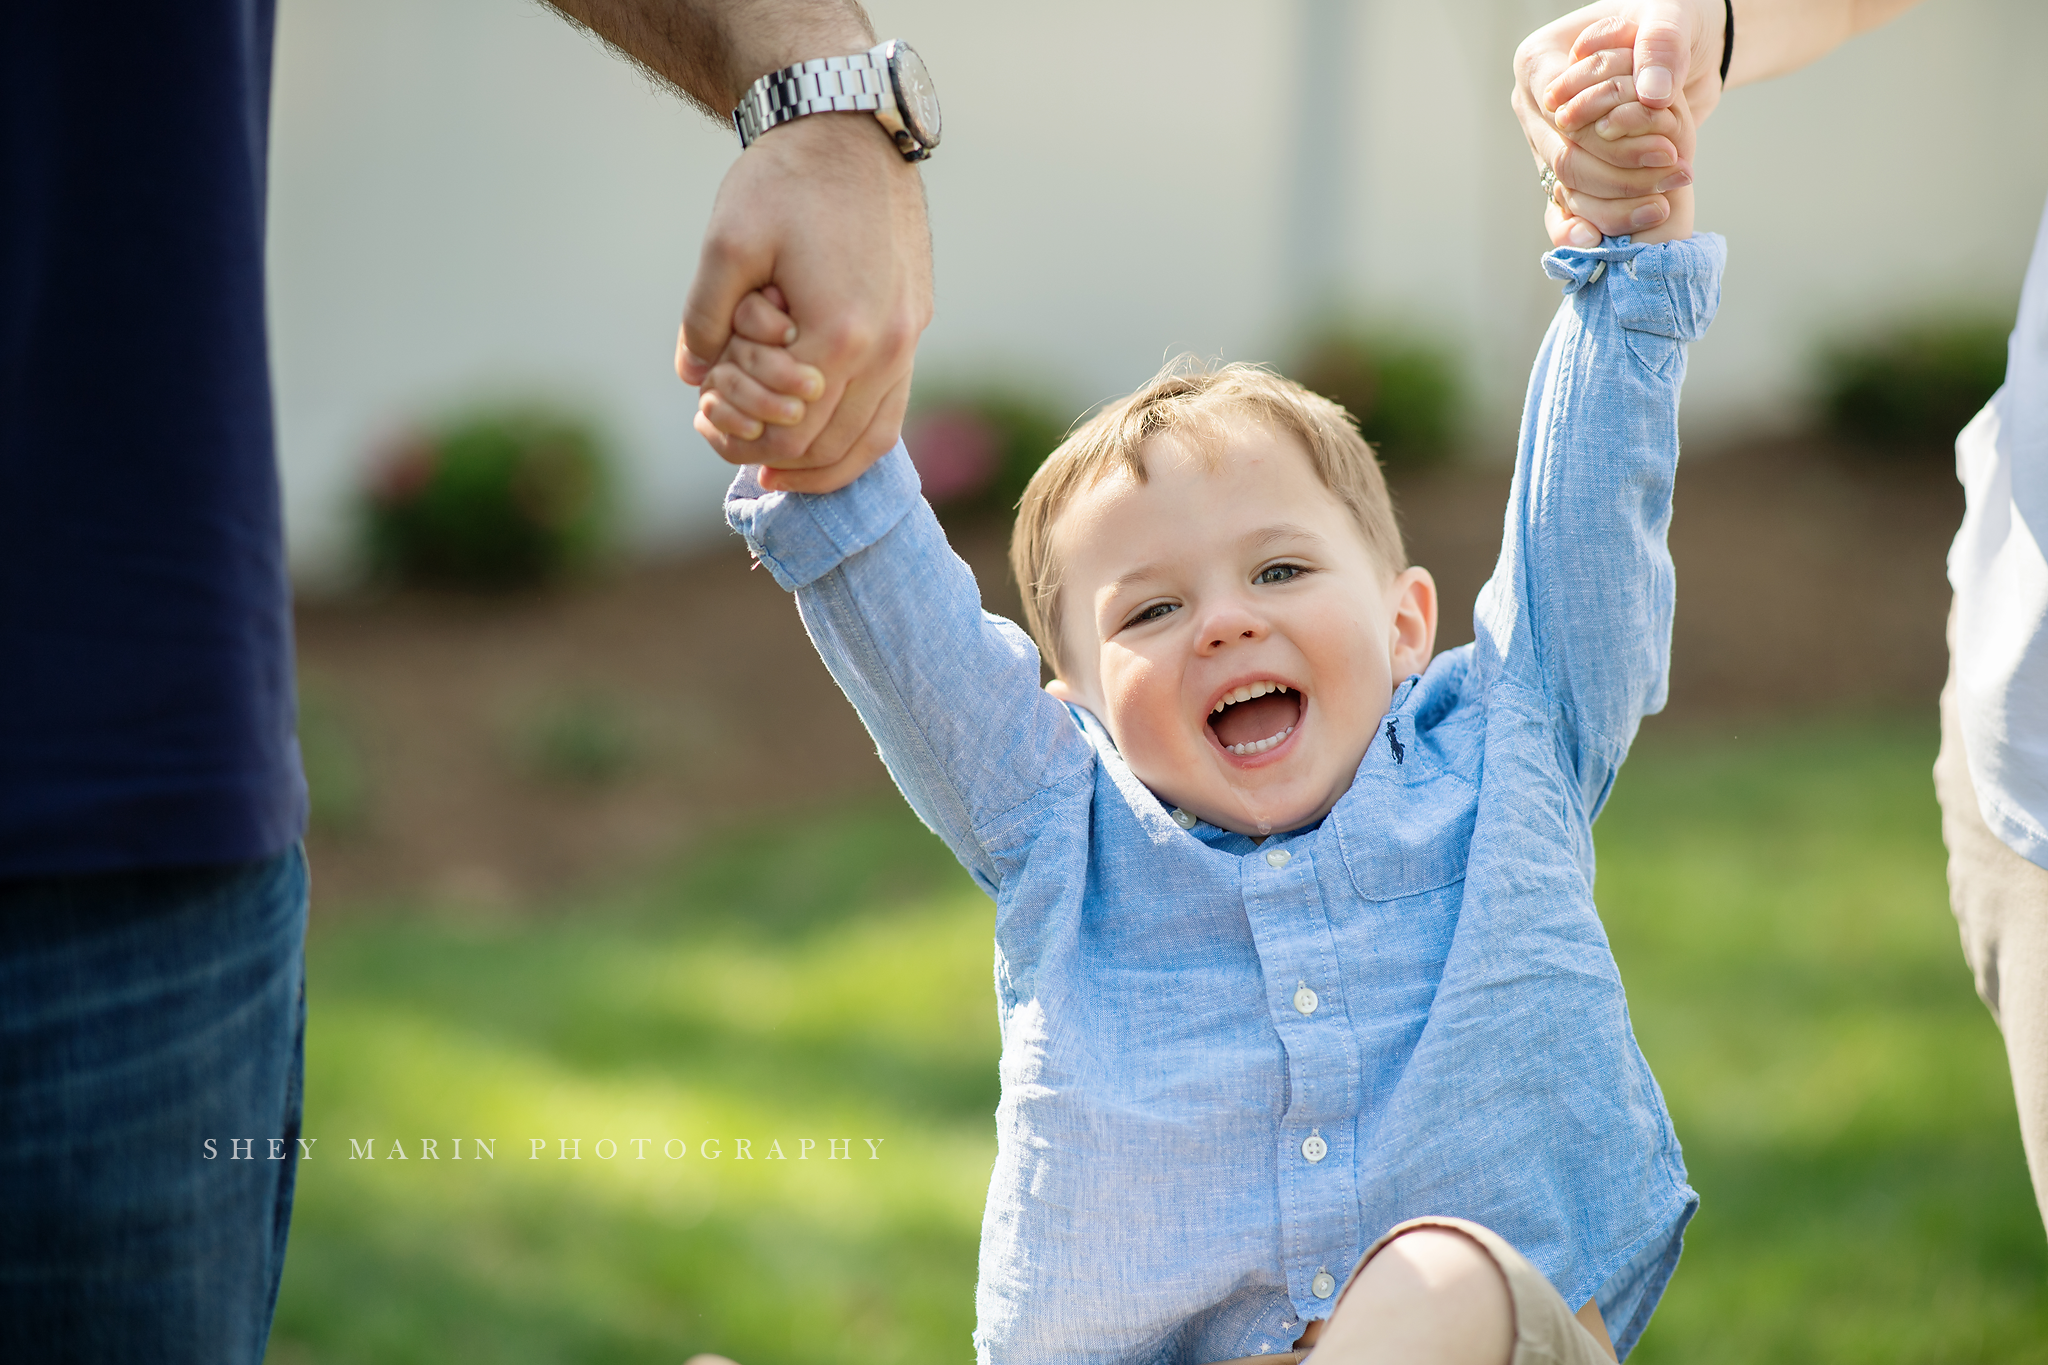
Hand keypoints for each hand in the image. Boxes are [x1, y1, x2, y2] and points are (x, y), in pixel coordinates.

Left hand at [679, 111, 932, 493]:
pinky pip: (893, 406)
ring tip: (780, 468)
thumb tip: (691, 375)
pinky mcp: (916, 324)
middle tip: (729, 446)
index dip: (739, 441)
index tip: (706, 425)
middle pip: (829, 445)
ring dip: (823, 463)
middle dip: (775, 456)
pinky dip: (858, 436)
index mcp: (840, 336)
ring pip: (872, 439)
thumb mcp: (726, 245)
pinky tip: (823, 435)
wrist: (850, 130)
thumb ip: (705, 319)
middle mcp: (887, 348)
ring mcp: (909, 339)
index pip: (789, 430)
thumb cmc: (785, 181)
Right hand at [1512, 0, 1723, 245]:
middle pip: (1563, 157)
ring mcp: (1544, 141)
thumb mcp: (1671, 16)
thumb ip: (1661, 46)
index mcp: (1539, 62)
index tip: (1666, 147)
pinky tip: (1598, 242)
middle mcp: (1532, 106)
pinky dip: (1582, 226)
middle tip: (1677, 170)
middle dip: (1619, 175)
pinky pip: (1563, 207)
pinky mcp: (1565, 168)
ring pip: (1566, 188)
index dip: (1608, 136)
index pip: (1561, 113)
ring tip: (1663, 205)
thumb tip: (1652, 93)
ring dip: (1614, 204)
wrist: (1680, 49)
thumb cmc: (1669, 22)